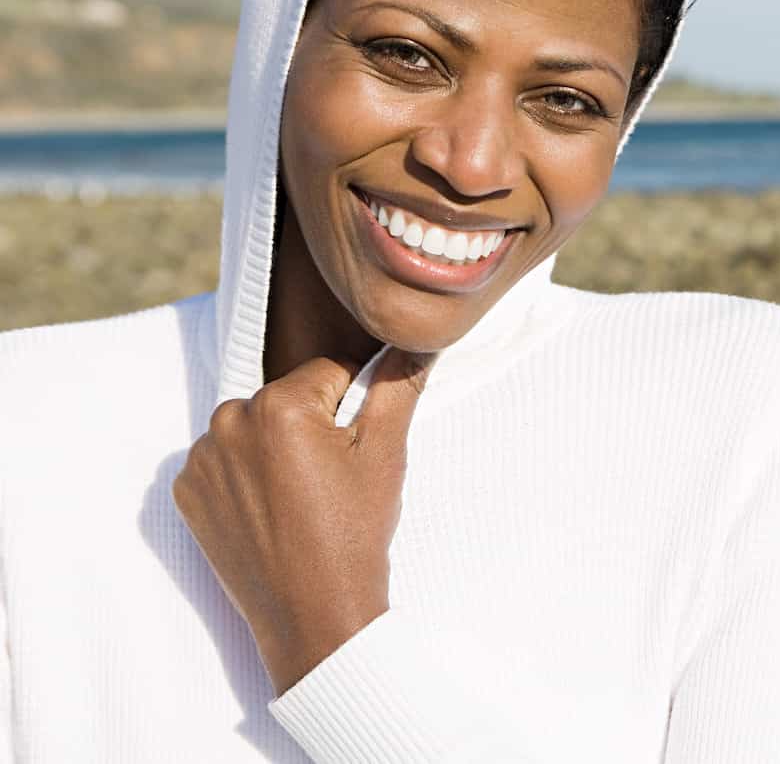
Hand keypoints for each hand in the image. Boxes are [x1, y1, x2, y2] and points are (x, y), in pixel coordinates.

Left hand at [172, 345, 435, 694]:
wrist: (313, 615)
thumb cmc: (353, 533)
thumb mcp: (386, 454)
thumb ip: (398, 386)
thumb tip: (416, 341)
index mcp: (278, 406)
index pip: (329, 370)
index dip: (353, 406)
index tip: (354, 450)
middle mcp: (227, 423)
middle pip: (287, 397)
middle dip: (310, 424)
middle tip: (330, 476)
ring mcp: (200, 461)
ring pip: (253, 427)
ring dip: (275, 447)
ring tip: (300, 495)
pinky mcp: (186, 493)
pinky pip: (223, 461)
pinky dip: (245, 476)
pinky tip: (271, 509)